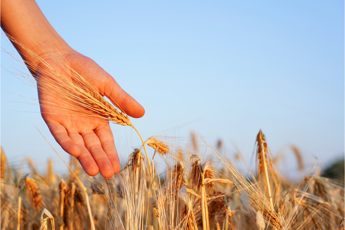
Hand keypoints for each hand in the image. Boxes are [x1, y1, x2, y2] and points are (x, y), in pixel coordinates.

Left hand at [37, 51, 144, 177]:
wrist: (59, 59)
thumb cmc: (85, 70)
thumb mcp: (107, 85)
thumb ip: (122, 100)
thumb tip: (142, 114)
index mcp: (98, 118)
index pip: (105, 141)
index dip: (111, 154)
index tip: (117, 168)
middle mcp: (83, 125)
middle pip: (93, 147)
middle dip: (100, 160)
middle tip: (108, 175)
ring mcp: (68, 123)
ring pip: (78, 145)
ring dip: (85, 158)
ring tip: (94, 172)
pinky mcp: (53, 119)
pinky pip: (61, 134)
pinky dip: (67, 143)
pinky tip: (76, 152)